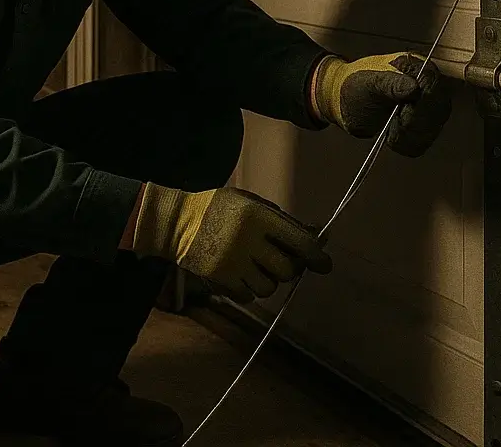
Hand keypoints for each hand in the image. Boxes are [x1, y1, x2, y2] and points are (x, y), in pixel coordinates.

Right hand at [130, 183, 331, 304]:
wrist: (176, 222)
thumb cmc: (219, 208)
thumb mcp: (251, 204)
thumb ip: (283, 221)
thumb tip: (318, 235)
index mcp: (258, 216)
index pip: (299, 242)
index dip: (317, 255)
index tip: (324, 263)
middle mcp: (248, 241)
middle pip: (287, 270)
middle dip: (289, 268)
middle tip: (281, 260)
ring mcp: (234, 263)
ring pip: (269, 288)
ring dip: (269, 280)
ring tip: (257, 267)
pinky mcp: (221, 280)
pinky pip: (249, 297)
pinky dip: (250, 289)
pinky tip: (241, 274)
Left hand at [312, 52, 450, 156]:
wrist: (345, 101)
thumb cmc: (354, 86)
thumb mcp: (367, 83)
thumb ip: (389, 84)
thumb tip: (414, 87)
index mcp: (417, 66)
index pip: (433, 85)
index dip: (420, 102)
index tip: (402, 113)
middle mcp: (429, 86)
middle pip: (438, 109)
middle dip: (413, 121)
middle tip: (394, 122)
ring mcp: (428, 107)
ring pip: (433, 127)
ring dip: (410, 134)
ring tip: (390, 127)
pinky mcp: (423, 125)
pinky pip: (424, 141)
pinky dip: (408, 143)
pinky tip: (393, 135)